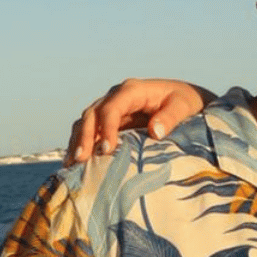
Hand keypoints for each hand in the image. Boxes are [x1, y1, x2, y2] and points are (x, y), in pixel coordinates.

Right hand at [66, 80, 212, 162]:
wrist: (184, 98)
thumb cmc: (185, 101)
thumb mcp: (183, 106)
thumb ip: (170, 117)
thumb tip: (154, 132)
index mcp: (133, 90)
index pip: (112, 108)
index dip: (106, 128)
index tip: (106, 150)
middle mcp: (116, 96)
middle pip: (92, 114)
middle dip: (84, 136)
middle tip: (81, 160)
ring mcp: (110, 108)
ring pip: (85, 122)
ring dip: (77, 142)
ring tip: (71, 165)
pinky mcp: (109, 121)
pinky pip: (89, 131)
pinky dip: (80, 145)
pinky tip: (73, 164)